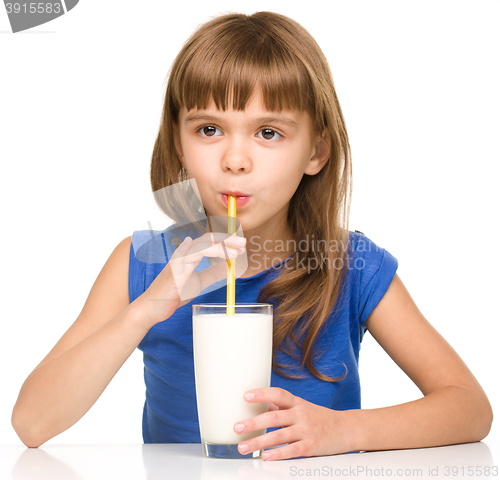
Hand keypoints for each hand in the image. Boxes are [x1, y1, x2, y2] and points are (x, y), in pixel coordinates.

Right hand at [135, 232, 245, 326]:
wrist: (153, 308)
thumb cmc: (173, 293)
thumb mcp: (199, 282)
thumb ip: (213, 274)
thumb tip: (230, 268)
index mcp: (190, 255)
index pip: (210, 241)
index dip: (227, 240)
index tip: (242, 245)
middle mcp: (184, 254)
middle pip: (207, 238)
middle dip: (227, 238)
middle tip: (244, 242)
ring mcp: (178, 261)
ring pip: (201, 245)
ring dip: (220, 247)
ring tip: (236, 253)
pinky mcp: (174, 271)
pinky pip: (188, 257)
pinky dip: (203, 252)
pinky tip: (216, 252)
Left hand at [234, 387, 353, 460]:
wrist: (346, 428)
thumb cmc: (319, 417)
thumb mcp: (301, 407)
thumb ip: (282, 407)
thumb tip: (262, 403)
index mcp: (297, 403)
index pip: (278, 394)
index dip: (262, 394)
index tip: (245, 396)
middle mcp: (300, 414)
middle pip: (274, 417)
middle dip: (253, 423)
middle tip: (237, 427)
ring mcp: (306, 430)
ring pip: (279, 436)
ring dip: (259, 442)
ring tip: (243, 447)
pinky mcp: (311, 446)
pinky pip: (292, 450)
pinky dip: (278, 454)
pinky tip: (266, 457)